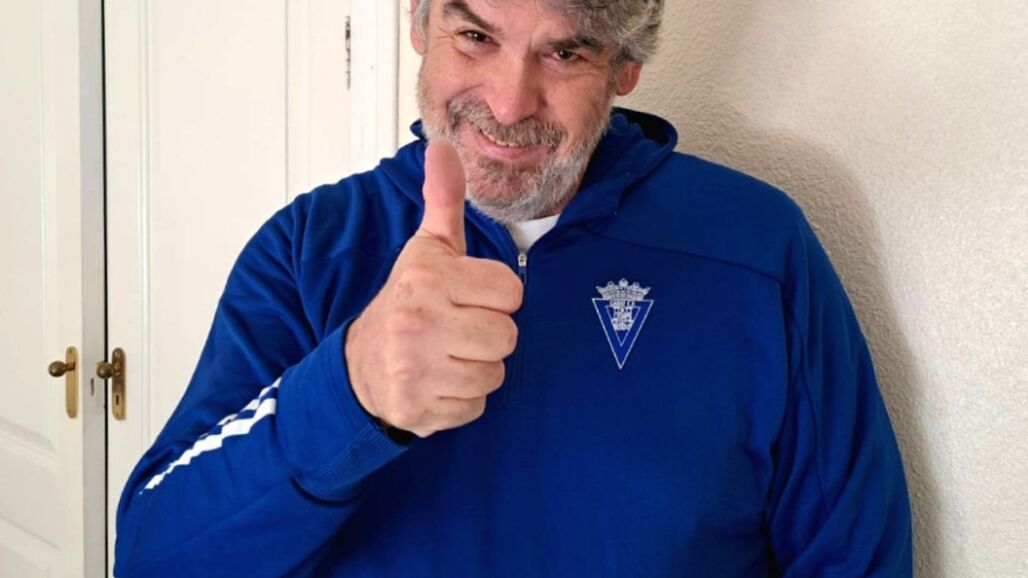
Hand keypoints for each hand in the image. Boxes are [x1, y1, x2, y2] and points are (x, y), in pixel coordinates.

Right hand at [344, 141, 522, 438]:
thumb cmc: (407, 303)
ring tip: (449, 356)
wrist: (360, 366)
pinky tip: (439, 383)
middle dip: (489, 336)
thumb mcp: (427, 250)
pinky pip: (476, 407)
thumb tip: (443, 147)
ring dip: (478, 369)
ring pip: (494, 374)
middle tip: (459, 330)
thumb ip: (443, 201)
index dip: (496, 297)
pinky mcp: (417, 409)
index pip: (511, 292)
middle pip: (507, 337)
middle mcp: (418, 322)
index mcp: (427, 278)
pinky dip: (463, 400)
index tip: (469, 298)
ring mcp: (415, 369)